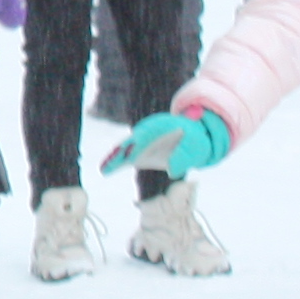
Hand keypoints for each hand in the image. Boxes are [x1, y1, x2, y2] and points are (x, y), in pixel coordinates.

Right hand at [103, 109, 232, 177]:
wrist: (192, 134)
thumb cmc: (194, 140)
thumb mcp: (195, 146)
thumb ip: (185, 156)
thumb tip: (172, 171)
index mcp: (159, 126)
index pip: (146, 134)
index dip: (137, 143)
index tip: (129, 154)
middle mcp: (146, 132)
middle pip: (130, 141)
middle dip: (120, 151)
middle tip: (110, 162)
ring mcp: (141, 141)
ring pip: (125, 148)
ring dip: (115, 158)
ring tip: (104, 169)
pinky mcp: (139, 151)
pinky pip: (126, 156)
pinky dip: (117, 163)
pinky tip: (105, 171)